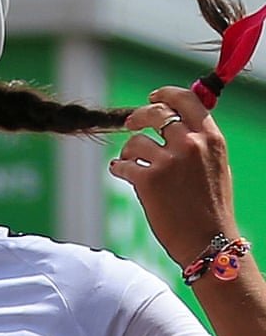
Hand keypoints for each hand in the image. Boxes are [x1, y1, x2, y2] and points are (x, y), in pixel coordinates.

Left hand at [108, 85, 237, 266]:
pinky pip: (122, 164)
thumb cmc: (211, 207)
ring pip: (135, 141)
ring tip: (132, 163)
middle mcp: (191, 144)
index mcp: (212, 138)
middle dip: (138, 116)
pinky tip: (122, 173)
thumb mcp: (216, 165)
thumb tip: (176, 120)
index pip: (187, 100)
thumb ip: (198, 141)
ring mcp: (169, 161)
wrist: (209, 241)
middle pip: (155, 112)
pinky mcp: (148, 180)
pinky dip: (119, 168)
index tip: (153, 96)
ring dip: (129, 151)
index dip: (166, 94)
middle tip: (130, 124)